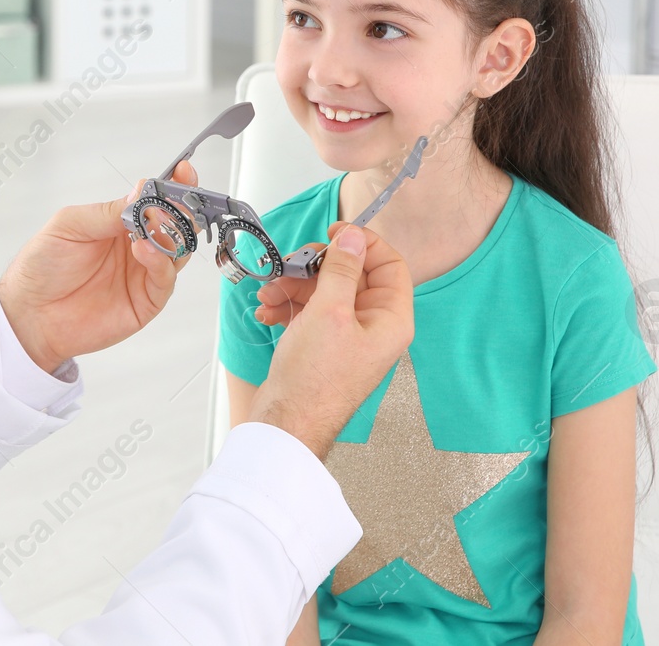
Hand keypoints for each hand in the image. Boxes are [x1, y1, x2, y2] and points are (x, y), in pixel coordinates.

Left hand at [0, 161, 198, 373]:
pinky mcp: (145, 302)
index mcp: (122, 223)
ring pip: (179, 251)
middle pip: (177, 224)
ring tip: (156, 223)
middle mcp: (139, 246)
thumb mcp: (70, 225)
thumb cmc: (43, 266)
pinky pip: (165, 280)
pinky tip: (143, 250)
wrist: (30, 312)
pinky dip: (160, 263)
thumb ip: (108, 211)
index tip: (183, 170)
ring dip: (173, 234)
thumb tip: (142, 191)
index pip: (157, 200)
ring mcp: (144, 274)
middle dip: (181, 209)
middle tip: (175, 200)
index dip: (174, 185)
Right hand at [248, 223, 413, 460]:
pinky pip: (309, 310)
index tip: (333, 234)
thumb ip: (342, 269)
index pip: (389, 264)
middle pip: (351, 274)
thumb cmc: (314, 378)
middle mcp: (374, 327)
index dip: (363, 244)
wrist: (285, 423)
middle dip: (315, 268)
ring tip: (269, 295)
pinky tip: (268, 312)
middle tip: (291, 266)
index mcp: (390, 320)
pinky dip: (287, 305)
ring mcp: (347, 336)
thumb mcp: (329, 312)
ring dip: (293, 286)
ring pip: (325, 290)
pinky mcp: (323, 344)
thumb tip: (353, 237)